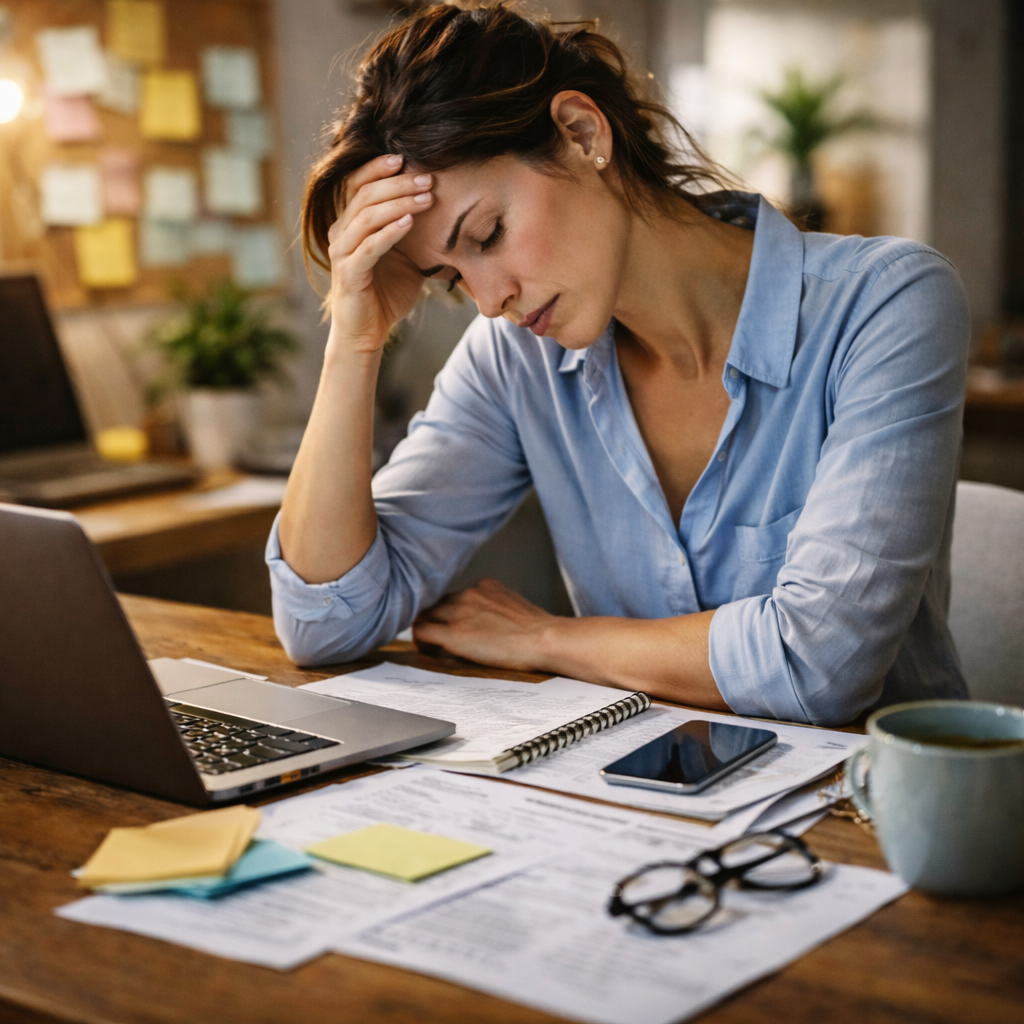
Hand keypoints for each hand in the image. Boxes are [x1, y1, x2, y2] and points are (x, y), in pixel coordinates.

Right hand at [326, 154, 433, 353]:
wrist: (368, 332)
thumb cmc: (386, 292)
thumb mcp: (406, 255)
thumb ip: (414, 230)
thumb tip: (447, 208)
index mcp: (350, 223)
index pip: (358, 183)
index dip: (379, 167)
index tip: (408, 157)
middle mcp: (340, 232)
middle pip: (365, 194)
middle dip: (398, 183)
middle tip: (428, 177)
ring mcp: (341, 252)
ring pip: (367, 216)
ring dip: (399, 203)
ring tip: (426, 197)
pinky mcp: (348, 274)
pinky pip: (369, 247)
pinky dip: (390, 232)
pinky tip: (410, 223)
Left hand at [412, 579, 558, 671]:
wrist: (544, 639)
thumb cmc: (538, 631)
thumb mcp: (514, 606)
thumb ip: (495, 607)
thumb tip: (489, 621)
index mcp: (484, 586)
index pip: (456, 595)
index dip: (449, 610)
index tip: (450, 622)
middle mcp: (468, 593)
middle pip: (437, 603)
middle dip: (435, 618)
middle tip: (435, 636)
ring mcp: (459, 612)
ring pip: (426, 615)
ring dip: (426, 628)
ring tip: (430, 646)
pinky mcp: (453, 633)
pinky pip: (422, 631)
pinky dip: (420, 641)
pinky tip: (426, 651)